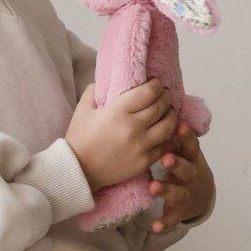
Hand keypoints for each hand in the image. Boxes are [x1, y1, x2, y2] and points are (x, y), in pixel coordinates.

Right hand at [65, 77, 179, 191]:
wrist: (79, 170)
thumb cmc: (80, 139)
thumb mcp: (82, 109)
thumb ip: (95, 91)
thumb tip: (108, 80)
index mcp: (117, 112)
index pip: (148, 92)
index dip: (155, 85)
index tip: (155, 83)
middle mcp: (133, 128)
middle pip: (161, 107)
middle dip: (166, 97)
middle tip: (165, 94)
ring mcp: (141, 146)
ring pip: (169, 126)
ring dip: (172, 115)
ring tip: (168, 112)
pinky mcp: (145, 161)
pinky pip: (166, 146)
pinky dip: (171, 137)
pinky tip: (168, 132)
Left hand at [146, 120, 214, 231]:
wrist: (201, 192)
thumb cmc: (184, 162)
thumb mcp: (182, 147)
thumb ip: (171, 130)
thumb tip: (154, 100)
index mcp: (190, 156)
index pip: (190, 144)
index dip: (186, 136)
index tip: (179, 125)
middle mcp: (191, 174)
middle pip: (187, 168)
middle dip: (177, 163)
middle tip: (165, 158)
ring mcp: (187, 192)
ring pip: (179, 192)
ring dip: (167, 190)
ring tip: (153, 187)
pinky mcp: (180, 210)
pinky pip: (172, 217)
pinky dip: (165, 222)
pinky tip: (155, 226)